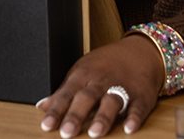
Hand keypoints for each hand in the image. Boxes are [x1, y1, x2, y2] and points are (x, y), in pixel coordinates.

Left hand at [37, 35, 163, 136]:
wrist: (139, 52)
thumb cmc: (105, 65)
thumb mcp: (81, 72)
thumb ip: (63, 92)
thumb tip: (42, 107)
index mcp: (83, 75)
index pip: (66, 94)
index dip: (56, 110)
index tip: (46, 126)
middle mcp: (101, 81)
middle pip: (87, 98)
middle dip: (76, 115)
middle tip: (66, 133)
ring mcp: (122, 88)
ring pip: (111, 102)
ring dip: (103, 117)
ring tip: (94, 133)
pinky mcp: (141, 96)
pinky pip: (138, 107)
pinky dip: (134, 118)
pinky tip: (129, 129)